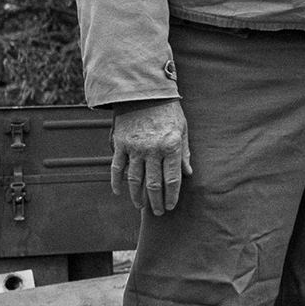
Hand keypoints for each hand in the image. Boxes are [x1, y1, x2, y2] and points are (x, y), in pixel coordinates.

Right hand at [111, 99, 191, 214]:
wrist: (143, 92)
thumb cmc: (168, 111)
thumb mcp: (182, 130)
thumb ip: (184, 153)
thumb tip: (188, 174)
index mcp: (170, 147)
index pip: (171, 179)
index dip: (171, 196)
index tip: (170, 206)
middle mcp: (152, 150)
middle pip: (153, 183)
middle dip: (156, 201)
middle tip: (157, 212)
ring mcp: (134, 148)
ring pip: (134, 179)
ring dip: (137, 196)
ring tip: (141, 206)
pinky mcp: (120, 144)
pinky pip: (116, 168)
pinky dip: (117, 182)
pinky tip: (119, 192)